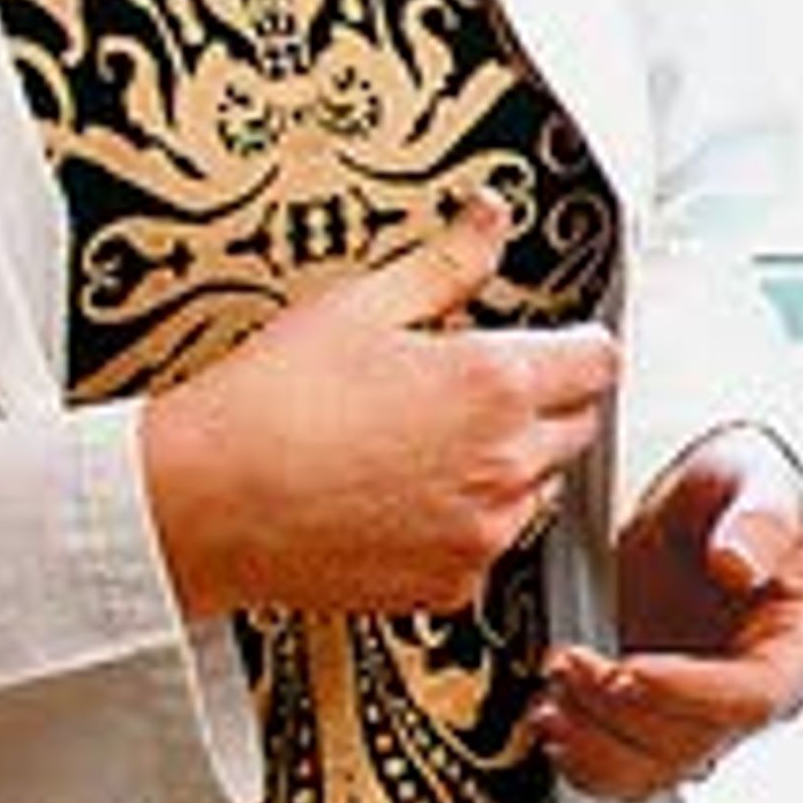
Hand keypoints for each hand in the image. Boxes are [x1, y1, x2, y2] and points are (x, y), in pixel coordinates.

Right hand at [144, 200, 618, 619]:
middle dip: (544, 400)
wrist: (204, 504)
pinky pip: (490, 545)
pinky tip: (406, 496)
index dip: (579, 343)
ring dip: (510, 464)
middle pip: (578, 424)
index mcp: (496, 385)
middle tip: (473, 388)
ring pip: (537, 489)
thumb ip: (448, 263)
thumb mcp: (361, 307)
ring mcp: (483, 531)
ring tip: (428, 444)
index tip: (561, 341)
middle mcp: (506, 463)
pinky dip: (466, 522)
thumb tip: (489, 220)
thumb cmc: (269, 405)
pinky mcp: (453, 582)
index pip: (598, 360)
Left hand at [535, 425, 802, 802]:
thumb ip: (758, 518)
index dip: (688, 692)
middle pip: (699, 740)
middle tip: (570, 662)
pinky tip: (555, 721)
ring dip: (596, 744)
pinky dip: (586, 761)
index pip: (756, 696)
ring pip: (660, 768)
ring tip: (554, 692)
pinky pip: (631, 771)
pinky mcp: (665, 718)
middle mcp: (764, 689)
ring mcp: (712, 710)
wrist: (699, 499)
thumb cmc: (741, 486)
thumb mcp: (757, 477)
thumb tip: (739, 565)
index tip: (629, 667)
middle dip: (623, 710)